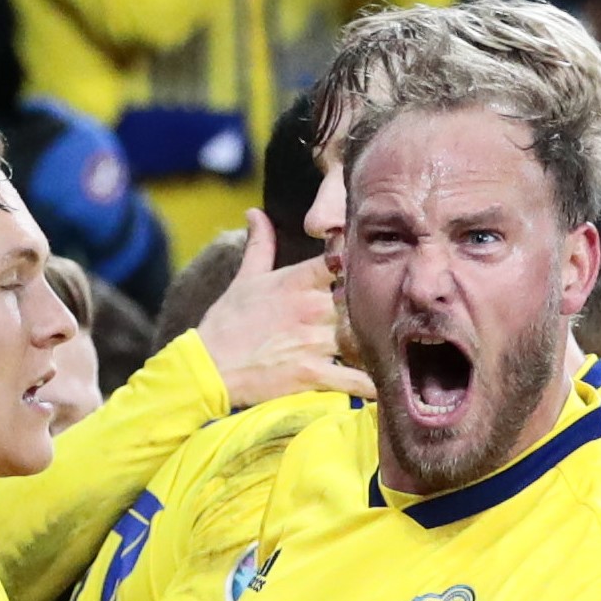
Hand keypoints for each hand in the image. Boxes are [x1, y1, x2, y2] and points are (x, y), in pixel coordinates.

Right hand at [193, 212, 376, 407]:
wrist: (207, 370)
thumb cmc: (224, 325)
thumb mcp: (243, 280)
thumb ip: (259, 245)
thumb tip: (255, 212)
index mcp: (297, 281)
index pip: (343, 259)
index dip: (359, 263)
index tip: (369, 271)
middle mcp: (311, 307)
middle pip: (362, 300)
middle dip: (374, 308)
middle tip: (390, 318)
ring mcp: (314, 341)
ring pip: (364, 338)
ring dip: (378, 346)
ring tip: (393, 354)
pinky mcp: (312, 374)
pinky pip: (355, 380)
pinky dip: (371, 386)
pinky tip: (383, 388)